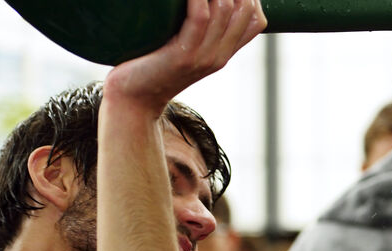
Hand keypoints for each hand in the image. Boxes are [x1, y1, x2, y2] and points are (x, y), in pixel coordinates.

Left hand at [102, 0, 265, 113]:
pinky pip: (199, 17)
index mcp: (223, 53)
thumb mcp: (184, 49)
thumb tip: (200, 4)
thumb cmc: (151, 67)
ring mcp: (203, 56)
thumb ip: (197, 30)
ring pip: (224, 8)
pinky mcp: (183, 55)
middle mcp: (219, 55)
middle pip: (244, 9)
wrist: (134, 99)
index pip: (257, 21)